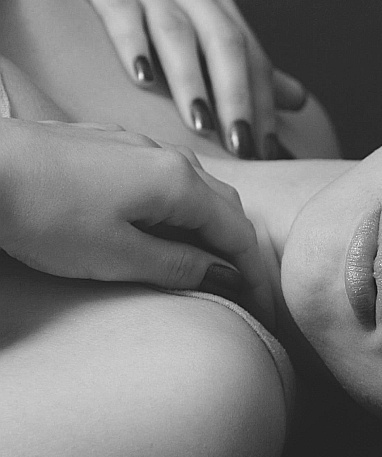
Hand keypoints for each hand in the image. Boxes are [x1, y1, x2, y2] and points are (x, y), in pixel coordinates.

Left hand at [0, 119, 272, 319]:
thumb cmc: (43, 214)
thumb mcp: (117, 256)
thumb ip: (178, 266)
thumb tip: (222, 275)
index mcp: (179, 183)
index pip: (239, 233)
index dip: (256, 276)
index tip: (263, 311)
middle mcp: (167, 156)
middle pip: (225, 207)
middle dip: (240, 251)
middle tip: (243, 292)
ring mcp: (136, 146)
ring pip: (195, 190)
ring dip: (209, 229)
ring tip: (204, 265)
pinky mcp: (107, 146)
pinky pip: (164, 179)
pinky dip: (179, 211)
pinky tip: (160, 230)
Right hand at [13, 0, 306, 159]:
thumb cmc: (132, 25)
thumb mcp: (190, 49)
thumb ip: (241, 71)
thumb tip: (298, 99)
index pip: (250, 52)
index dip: (261, 101)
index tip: (266, 149)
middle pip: (223, 38)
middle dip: (235, 95)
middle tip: (240, 144)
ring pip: (176, 25)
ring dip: (191, 78)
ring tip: (200, 123)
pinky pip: (118, 3)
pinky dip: (133, 41)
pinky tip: (143, 78)